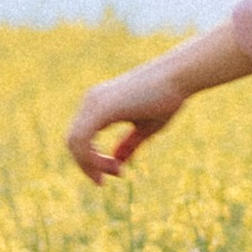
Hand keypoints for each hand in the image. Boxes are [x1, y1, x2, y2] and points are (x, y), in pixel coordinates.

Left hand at [66, 54, 193, 182]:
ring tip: (116, 172)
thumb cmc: (166, 99)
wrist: (178, 77)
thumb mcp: (145, 128)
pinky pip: (83, 139)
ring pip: (74, 142)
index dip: (92, 160)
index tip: (117, 171)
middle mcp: (92, 101)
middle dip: (89, 165)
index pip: (80, 138)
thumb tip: (117, 162)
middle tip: (116, 175)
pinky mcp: (102, 108)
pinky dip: (92, 158)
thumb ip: (128, 144)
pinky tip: (112, 166)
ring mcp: (94, 103)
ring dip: (91, 164)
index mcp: (99, 104)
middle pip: (72, 142)